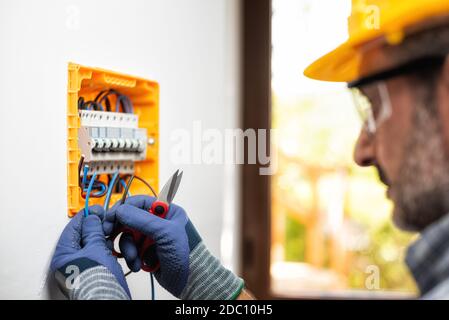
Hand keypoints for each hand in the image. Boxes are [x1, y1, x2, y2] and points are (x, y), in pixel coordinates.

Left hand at [51, 206, 129, 298]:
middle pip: (84, 236)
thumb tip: (91, 218)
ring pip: (94, 245)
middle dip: (99, 229)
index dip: (86, 216)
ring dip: (106, 241)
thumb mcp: (95, 249)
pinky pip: (101, 255)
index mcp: (62, 255)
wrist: (108, 300)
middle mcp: (70, 262)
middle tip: (109, 223)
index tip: (98, 209)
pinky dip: (109, 251)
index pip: (72, 228)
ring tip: (114, 239)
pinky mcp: (95, 272)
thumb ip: (93, 231)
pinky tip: (116, 250)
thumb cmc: (97, 282)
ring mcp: (82, 267)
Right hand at [104, 195, 243, 299]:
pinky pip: (130, 249)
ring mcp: (150, 236)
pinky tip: (138, 264)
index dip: (123, 207)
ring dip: (127, 247)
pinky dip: (130, 256)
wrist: (187, 281)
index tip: (110, 217)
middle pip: (129, 218)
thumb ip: (142, 220)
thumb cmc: (185, 255)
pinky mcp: (145, 250)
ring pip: (127, 235)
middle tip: (109, 234)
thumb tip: (121, 210)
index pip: (140, 202)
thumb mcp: (165, 233)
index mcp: (167, 211)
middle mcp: (157, 221)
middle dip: (120, 229)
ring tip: (134, 257)